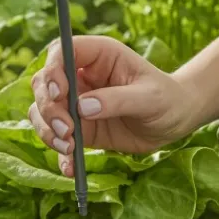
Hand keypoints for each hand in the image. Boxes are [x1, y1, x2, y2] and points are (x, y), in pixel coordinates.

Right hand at [29, 36, 195, 175]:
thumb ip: (117, 100)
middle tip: (66, 130)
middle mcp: (81, 76)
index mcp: (98, 56)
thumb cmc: (166, 98)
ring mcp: (77, 102)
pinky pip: (57, 138)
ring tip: (69, 148)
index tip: (59, 93)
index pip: (61, 51)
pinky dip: (59, 153)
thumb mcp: (148, 97)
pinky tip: (70, 167)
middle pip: (44, 83)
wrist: (175, 121)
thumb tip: (82, 108)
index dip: (52, 69)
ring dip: (47, 130)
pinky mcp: (80, 128)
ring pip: (43, 111)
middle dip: (48, 107)